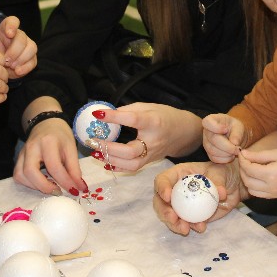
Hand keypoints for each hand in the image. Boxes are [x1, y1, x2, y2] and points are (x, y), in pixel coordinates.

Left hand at [0, 16, 37, 77]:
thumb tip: (0, 56)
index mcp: (6, 30)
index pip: (12, 21)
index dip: (12, 26)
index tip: (9, 34)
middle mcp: (19, 36)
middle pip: (22, 37)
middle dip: (15, 50)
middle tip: (6, 61)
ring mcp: (28, 46)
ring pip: (31, 47)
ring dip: (21, 59)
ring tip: (11, 67)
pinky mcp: (32, 58)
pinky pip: (33, 60)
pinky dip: (26, 67)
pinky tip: (17, 71)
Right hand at [13, 116, 87, 195]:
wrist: (46, 123)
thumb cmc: (61, 136)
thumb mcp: (71, 148)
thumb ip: (74, 169)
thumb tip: (80, 188)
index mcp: (48, 142)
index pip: (54, 166)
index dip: (65, 181)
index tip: (74, 191)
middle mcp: (31, 147)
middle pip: (30, 171)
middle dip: (44, 186)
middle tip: (58, 192)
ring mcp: (22, 153)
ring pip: (20, 175)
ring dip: (35, 186)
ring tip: (50, 187)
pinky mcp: (18, 158)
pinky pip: (18, 175)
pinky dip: (28, 183)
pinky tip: (40, 183)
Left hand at [87, 103, 201, 171]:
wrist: (183, 132)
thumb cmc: (164, 116)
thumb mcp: (148, 107)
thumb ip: (129, 111)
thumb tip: (108, 115)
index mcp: (154, 122)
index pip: (133, 120)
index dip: (114, 117)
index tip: (98, 114)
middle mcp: (154, 141)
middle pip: (131, 151)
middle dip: (109, 148)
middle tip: (93, 141)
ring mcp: (152, 154)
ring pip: (131, 164)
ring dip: (111, 160)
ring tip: (96, 152)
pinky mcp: (149, 162)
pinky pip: (132, 169)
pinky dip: (117, 167)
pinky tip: (105, 161)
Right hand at [153, 161, 244, 234]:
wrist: (233, 187)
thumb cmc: (223, 173)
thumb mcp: (220, 171)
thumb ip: (218, 180)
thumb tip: (220, 192)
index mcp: (178, 175)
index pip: (162, 180)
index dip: (162, 188)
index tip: (168, 197)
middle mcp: (176, 190)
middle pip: (160, 202)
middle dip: (164, 212)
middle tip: (173, 218)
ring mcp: (182, 205)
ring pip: (170, 216)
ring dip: (175, 224)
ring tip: (185, 229)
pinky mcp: (190, 216)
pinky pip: (186, 224)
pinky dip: (191, 227)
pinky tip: (201, 227)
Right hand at [202, 113, 247, 163]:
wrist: (236, 137)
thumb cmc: (236, 128)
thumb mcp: (239, 127)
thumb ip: (237, 133)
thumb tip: (234, 143)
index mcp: (211, 120)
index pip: (207, 122)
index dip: (216, 127)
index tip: (226, 129)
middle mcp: (206, 132)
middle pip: (213, 140)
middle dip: (227, 146)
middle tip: (238, 148)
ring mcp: (206, 143)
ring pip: (213, 151)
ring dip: (227, 153)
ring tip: (236, 151)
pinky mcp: (209, 153)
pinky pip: (214, 158)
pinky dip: (225, 159)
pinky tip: (231, 155)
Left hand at [238, 147, 276, 198]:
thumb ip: (259, 155)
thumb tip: (244, 154)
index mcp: (272, 174)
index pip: (249, 169)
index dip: (243, 161)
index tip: (241, 153)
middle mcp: (271, 187)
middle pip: (248, 181)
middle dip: (243, 170)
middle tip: (245, 160)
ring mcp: (274, 194)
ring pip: (251, 190)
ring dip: (247, 180)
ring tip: (250, 168)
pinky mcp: (276, 197)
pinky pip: (259, 194)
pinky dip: (254, 187)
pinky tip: (257, 177)